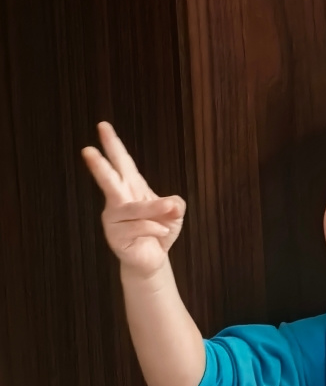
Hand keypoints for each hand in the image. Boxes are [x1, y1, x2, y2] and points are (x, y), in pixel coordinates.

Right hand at [81, 121, 184, 277]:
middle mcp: (118, 201)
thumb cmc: (159, 231)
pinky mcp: (116, 237)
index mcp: (130, 188)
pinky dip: (155, 229)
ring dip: (154, 208)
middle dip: (99, 166)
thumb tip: (175, 203)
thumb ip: (176, 205)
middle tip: (88, 151)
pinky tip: (163, 233)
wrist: (153, 259)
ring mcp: (114, 219)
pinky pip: (138, 228)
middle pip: (109, 181)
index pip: (122, 163)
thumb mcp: (174, 215)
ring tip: (170, 209)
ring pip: (133, 208)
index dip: (113, 145)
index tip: (104, 126)